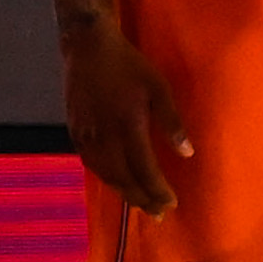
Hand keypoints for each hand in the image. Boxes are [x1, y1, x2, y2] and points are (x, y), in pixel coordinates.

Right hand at [58, 12, 190, 217]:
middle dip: (142, 199)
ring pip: (105, 176)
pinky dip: (106, 178)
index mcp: (128, 127)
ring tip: (140, 204)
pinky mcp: (75, 133)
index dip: (157, 191)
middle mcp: (104, 138)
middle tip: (158, 214)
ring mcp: (86, 137)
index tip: (171, 204)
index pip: (144, 171)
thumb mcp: (159, 88)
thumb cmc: (128, 65)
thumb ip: (172, 123)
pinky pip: (91, 165)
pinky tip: (116, 182)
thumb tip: (187, 154)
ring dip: (124, 193)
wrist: (87, 47)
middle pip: (124, 179)